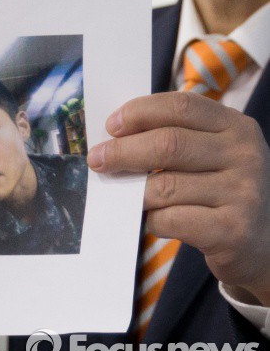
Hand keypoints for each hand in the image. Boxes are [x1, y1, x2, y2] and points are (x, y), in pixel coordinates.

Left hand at [87, 92, 269, 305]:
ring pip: (164, 186)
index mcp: (236, 127)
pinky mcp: (232, 230)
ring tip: (126, 197)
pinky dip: (152, 220)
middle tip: (97, 160)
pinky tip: (154, 220)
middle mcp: (245, 154)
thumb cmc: (220, 192)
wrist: (263, 243)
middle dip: (122, 152)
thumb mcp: (211, 155)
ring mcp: (243, 192)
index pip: (181, 106)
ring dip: (134, 193)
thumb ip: (175, 139)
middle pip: (168, 144)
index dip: (139, 112)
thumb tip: (114, 138)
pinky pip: (171, 219)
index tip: (111, 126)